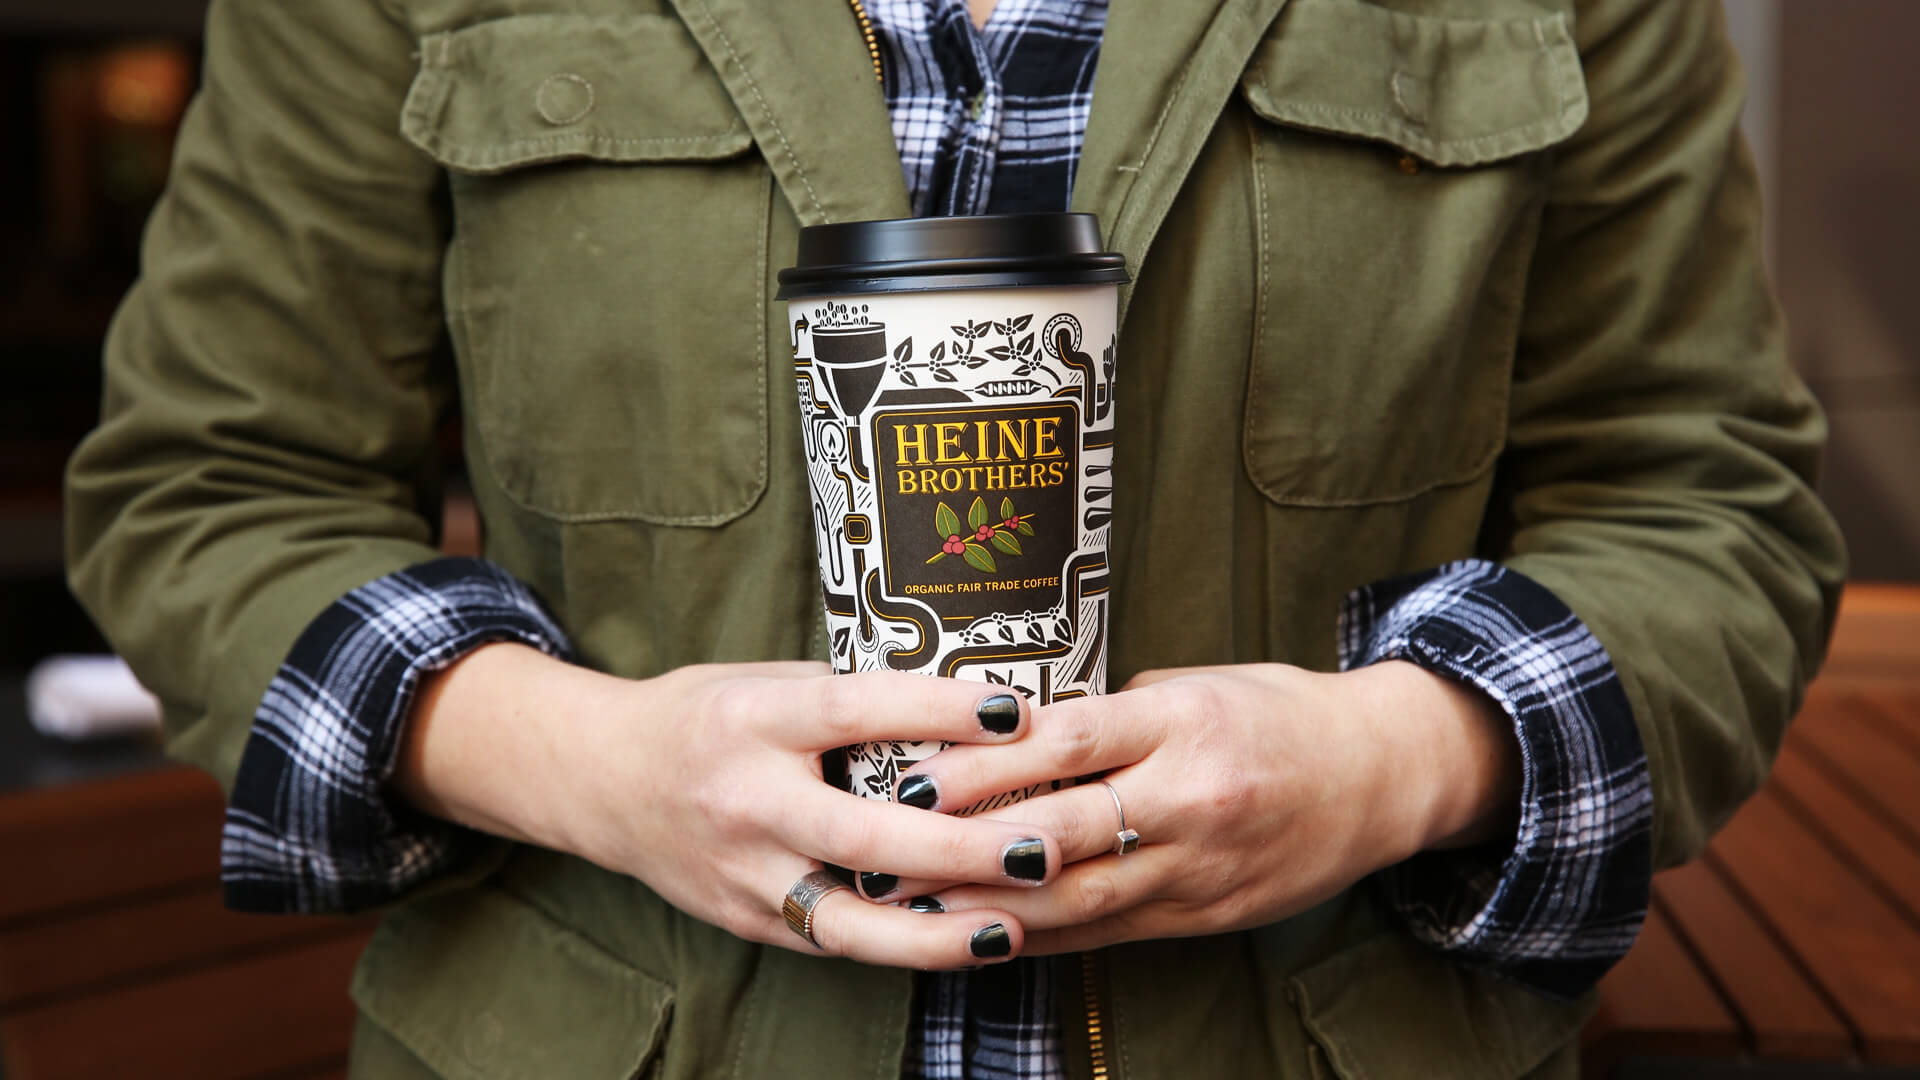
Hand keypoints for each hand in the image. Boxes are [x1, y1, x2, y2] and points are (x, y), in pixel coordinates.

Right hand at [395, 644, 1065, 968]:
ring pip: (847, 917)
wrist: (601, 779)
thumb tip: (961, 703)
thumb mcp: (766, 682)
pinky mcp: (746, 919)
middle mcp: (745, 800)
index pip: (854, 710)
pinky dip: (898, 945)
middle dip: (960, 847)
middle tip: (1041, 847)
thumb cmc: (704, 718)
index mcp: (752, 719)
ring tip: (1013, 927)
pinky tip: (960, 942)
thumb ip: (849, 698)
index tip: (1014, 711)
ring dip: (937, 931)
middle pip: (861, 833)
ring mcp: (743, 871)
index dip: (937, 712)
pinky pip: (832, 940)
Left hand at [886, 661, 1518, 953]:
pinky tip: (985, 934)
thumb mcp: (1197, 685)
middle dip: (964, 846)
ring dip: (989, 905)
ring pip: (1079, 898)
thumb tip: (1013, 729)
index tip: (912, 772)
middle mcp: (1190, 798)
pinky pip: (1110, 932)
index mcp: (1182, 722)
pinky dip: (1044, 936)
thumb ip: (1111, 712)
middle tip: (885, 849)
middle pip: (1059, 831)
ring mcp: (1199, 867)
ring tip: (914, 906)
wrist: (1382, 776)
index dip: (982, 766)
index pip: (1063, 744)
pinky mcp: (1206, 915)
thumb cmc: (1278, 714)